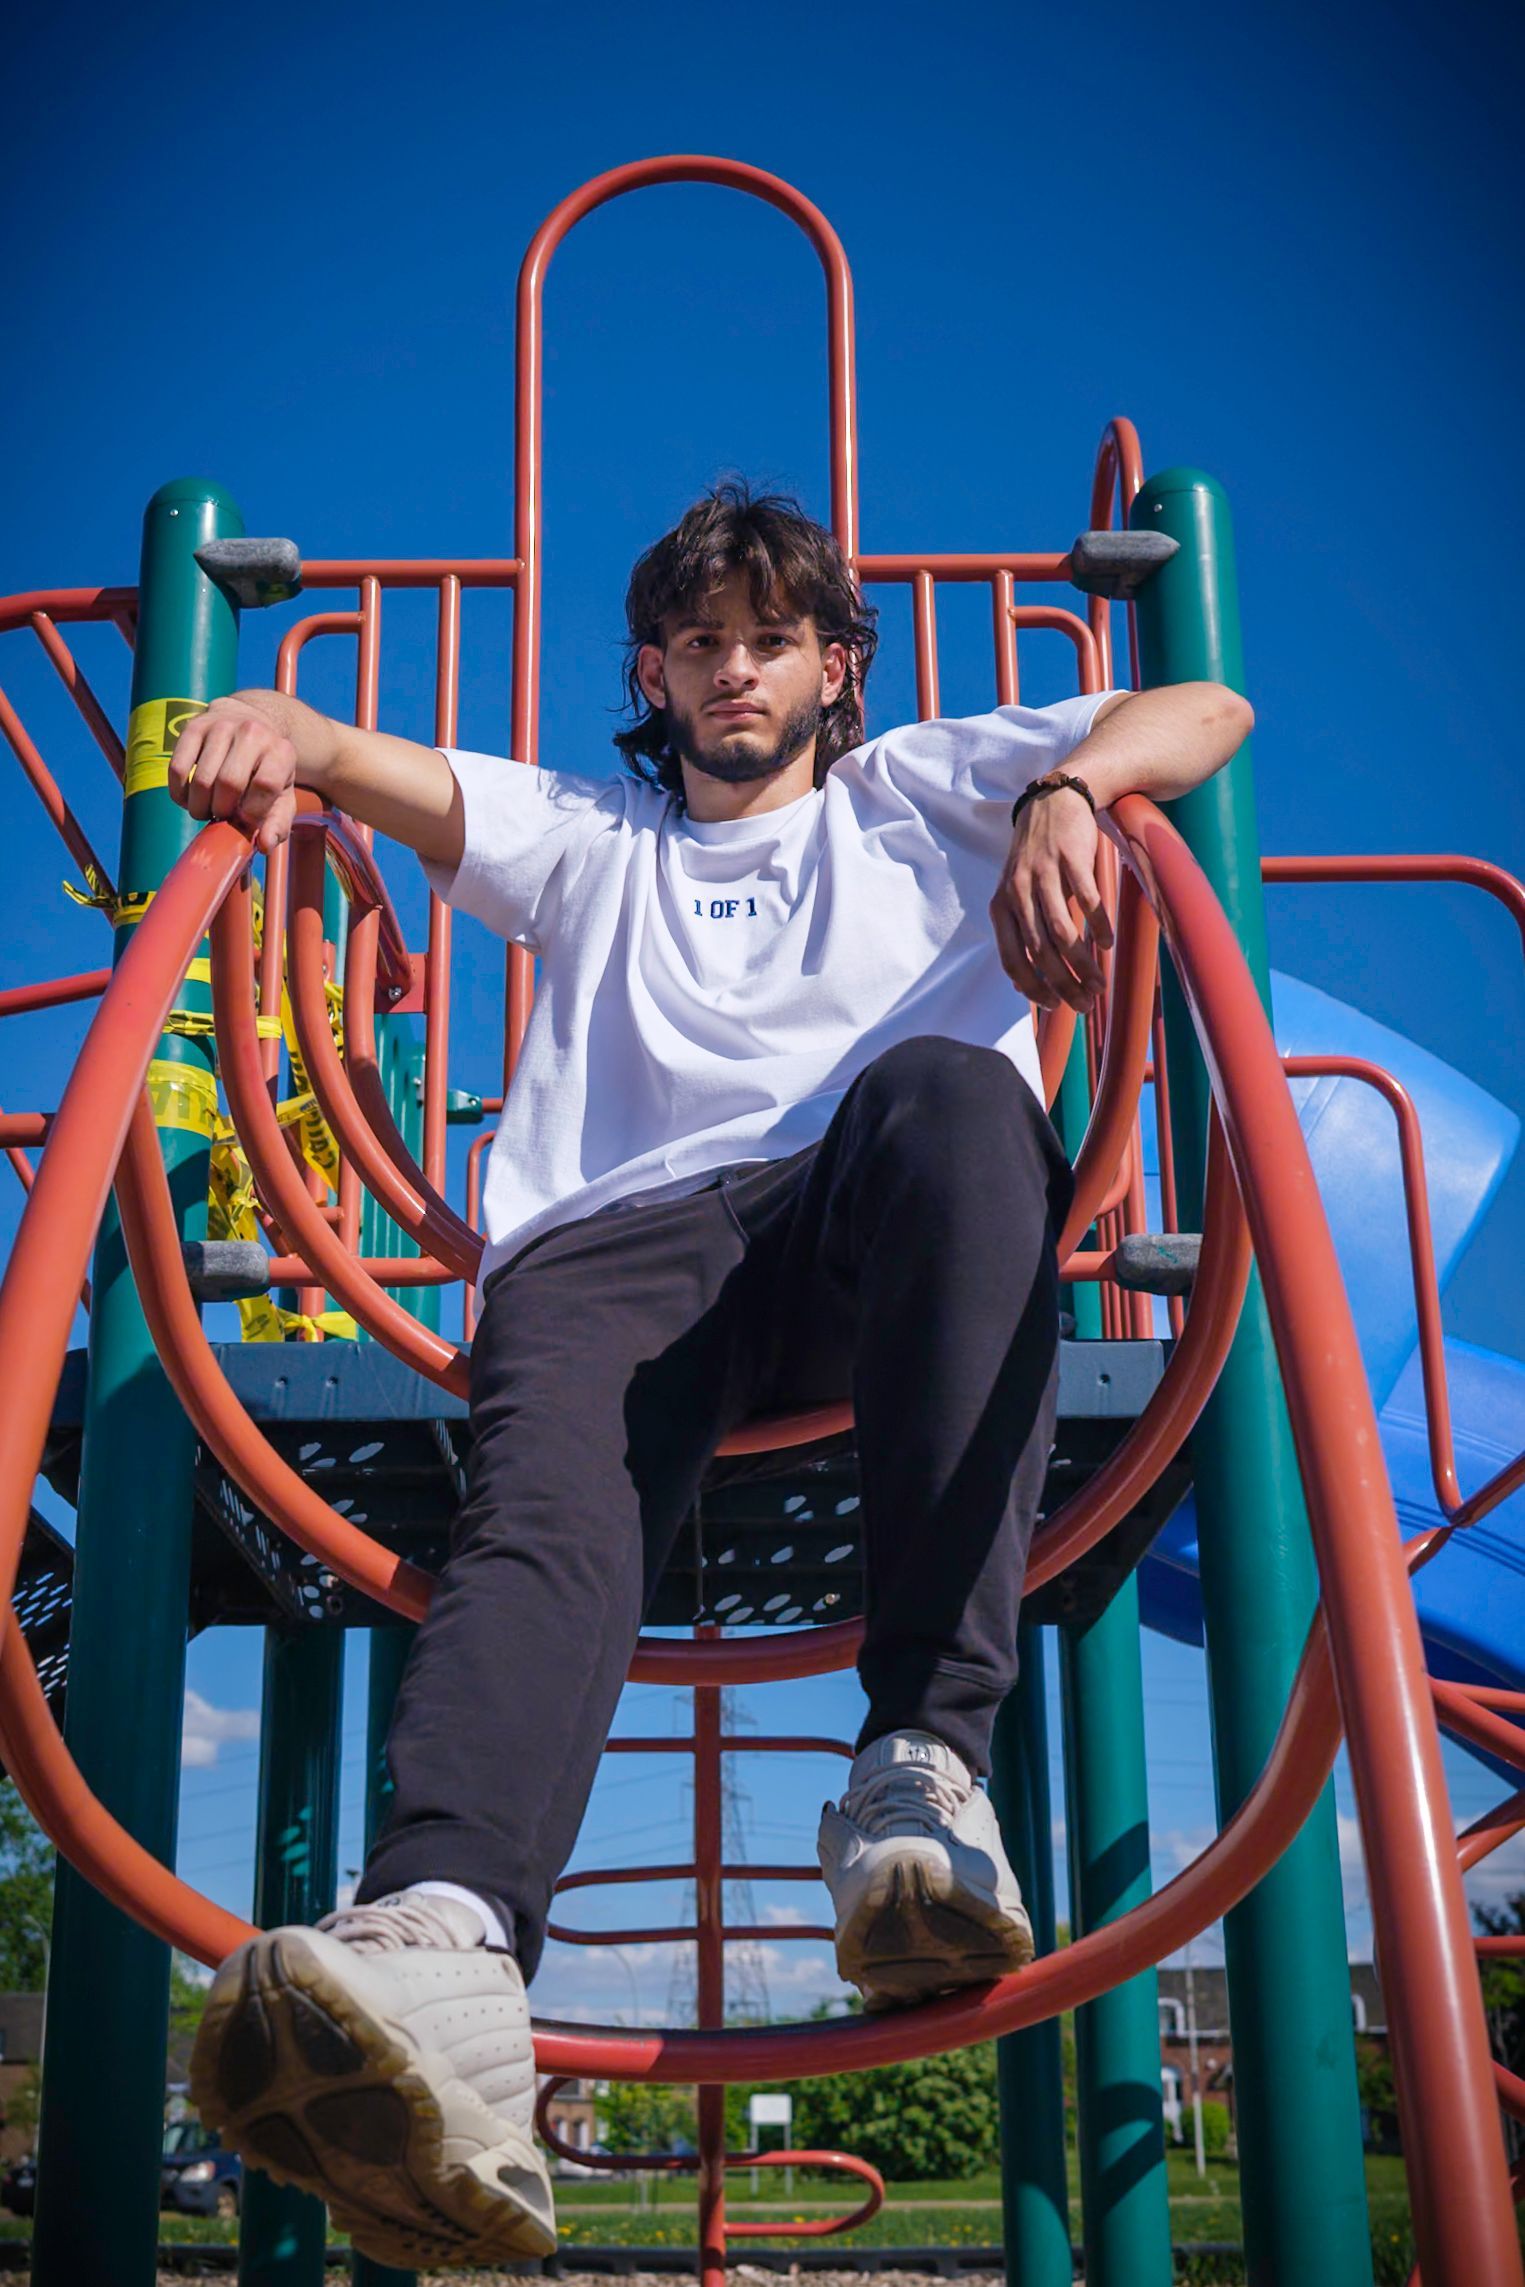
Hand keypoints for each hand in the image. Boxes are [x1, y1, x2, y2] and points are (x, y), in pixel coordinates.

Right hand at [167, 694, 299, 853]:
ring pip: (201, 780)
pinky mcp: (193, 727)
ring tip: (207, 809)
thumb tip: (265, 845)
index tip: (245, 819)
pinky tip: (189, 798)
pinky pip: (178, 769)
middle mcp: (252, 733)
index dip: (252, 812)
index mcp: (281, 751)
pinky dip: (179, 793)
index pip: (265, 786)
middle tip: (222, 816)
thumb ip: (277, 824)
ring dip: (199, 806)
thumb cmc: (265, 770)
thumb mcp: (281, 797)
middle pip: (229, 783)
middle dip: (222, 810)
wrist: (250, 724)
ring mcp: (221, 726)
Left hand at [988, 785, 1111, 1012]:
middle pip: (1041, 952)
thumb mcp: (1018, 893)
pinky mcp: (1070, 859)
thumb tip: (1022, 985)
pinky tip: (1107, 944)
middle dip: (1065, 984)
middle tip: (1086, 1003)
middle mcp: (1017, 892)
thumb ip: (1021, 934)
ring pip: (1063, 932)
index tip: (1054, 1007)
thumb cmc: (1038, 856)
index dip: (1033, 988)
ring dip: (1083, 964)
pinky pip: (1086, 901)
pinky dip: (1098, 926)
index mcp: (1001, 906)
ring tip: (1099, 983)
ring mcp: (1043, 874)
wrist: (1056, 801)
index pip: (1012, 960)